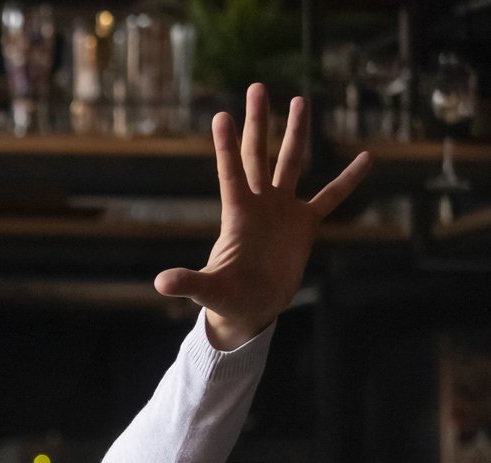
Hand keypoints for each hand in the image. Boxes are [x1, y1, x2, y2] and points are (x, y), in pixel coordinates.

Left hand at [155, 85, 371, 350]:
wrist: (250, 310)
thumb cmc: (226, 300)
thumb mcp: (207, 291)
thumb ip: (188, 283)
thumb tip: (161, 283)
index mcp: (237, 215)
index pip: (231, 173)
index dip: (227, 146)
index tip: (222, 115)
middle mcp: (260, 204)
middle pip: (259, 154)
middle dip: (259, 122)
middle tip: (257, 87)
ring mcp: (283, 210)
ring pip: (292, 162)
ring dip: (296, 133)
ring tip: (300, 100)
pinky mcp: (304, 225)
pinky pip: (331, 196)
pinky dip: (348, 179)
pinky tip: (366, 157)